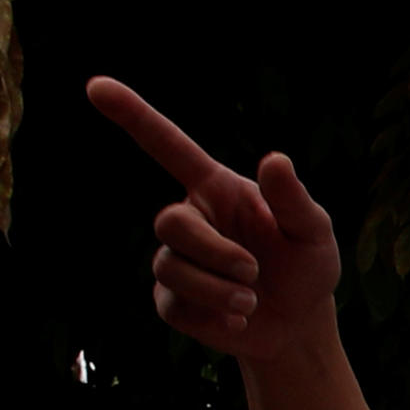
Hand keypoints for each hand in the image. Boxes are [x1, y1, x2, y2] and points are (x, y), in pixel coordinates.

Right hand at [87, 77, 344, 366]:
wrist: (299, 323)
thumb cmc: (307, 265)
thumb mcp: (313, 231)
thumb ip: (293, 199)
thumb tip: (274, 159)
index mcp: (216, 188)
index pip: (168, 146)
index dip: (134, 116)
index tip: (96, 86)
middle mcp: (191, 218)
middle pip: (168, 223)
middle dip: (213, 252)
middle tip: (253, 272)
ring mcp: (176, 259)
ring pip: (170, 267)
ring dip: (217, 289)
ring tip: (251, 302)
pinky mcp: (172, 300)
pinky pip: (174, 306)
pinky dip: (212, 317)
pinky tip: (238, 322)